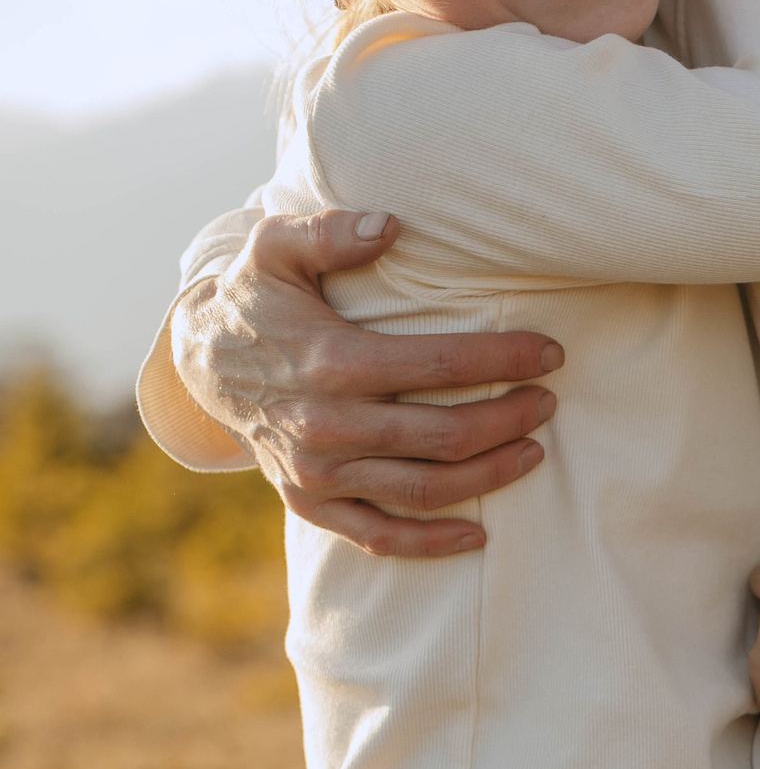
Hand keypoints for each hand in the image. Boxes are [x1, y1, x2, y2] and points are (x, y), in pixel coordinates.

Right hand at [172, 209, 563, 557]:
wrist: (198, 364)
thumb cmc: (256, 301)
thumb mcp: (276, 251)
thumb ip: (329, 233)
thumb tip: (390, 226)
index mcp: (328, 361)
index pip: (440, 365)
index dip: (504, 359)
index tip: (550, 355)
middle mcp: (325, 425)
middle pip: (445, 435)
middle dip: (509, 419)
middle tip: (547, 403)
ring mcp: (318, 472)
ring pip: (425, 490)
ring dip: (490, 476)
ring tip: (533, 451)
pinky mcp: (310, 503)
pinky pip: (378, 536)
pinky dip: (431, 543)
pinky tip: (479, 535)